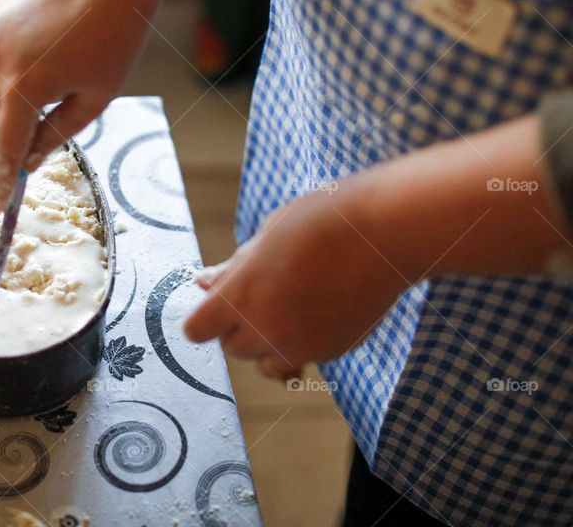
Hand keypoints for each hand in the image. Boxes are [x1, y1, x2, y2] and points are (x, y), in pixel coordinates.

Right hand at [0, 0, 155, 211]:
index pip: (5, 149)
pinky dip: (9, 69)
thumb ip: (56, 134)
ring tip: (50, 81)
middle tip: (35, 131)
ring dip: (5, 102)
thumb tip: (29, 161)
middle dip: (1, 136)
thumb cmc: (113, 40)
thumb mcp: (94, 99)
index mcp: (24, 89)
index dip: (1, 182)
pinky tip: (46, 49)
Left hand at [185, 183, 408, 378]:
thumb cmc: (322, 221)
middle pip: (232, 347)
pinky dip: (302, 340)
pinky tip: (319, 305)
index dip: (205, 316)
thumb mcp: (266, 236)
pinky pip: (302, 356)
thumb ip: (234, 269)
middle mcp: (265, 329)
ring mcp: (300, 345)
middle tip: (263, 291)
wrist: (386, 232)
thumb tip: (203, 283)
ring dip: (268, 341)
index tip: (218, 301)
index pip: (197, 330)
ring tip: (289, 303)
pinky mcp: (331, 351)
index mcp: (240, 296)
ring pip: (266, 361)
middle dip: (238, 326)